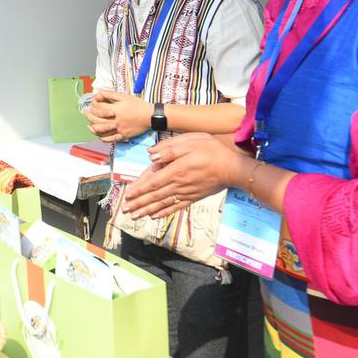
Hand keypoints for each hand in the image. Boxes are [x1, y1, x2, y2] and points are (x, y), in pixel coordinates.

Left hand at [86, 89, 152, 140]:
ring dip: (93, 129)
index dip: (93, 105)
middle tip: (85, 114)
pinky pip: (110, 139)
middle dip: (89, 117)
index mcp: (114, 109)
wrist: (150, 116)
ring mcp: (118, 129)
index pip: (98, 108)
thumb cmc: (139, 105)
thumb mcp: (125, 96)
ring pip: (101, 131)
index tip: (91, 104)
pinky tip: (100, 136)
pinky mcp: (123, 136)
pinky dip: (103, 138)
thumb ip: (111, 94)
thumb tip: (100, 91)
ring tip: (89, 126)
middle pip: (96, 120)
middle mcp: (114, 120)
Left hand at [124, 133, 245, 219]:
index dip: (138, 189)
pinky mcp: (193, 197)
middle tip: (124, 210)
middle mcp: (178, 184)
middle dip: (138, 203)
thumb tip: (151, 156)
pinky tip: (155, 216)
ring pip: (162, 203)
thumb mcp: (190, 142)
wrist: (233, 167)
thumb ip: (169, 149)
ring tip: (134, 216)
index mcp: (175, 170)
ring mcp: (186, 193)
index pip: (152, 182)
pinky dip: (163, 212)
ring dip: (146, 210)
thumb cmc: (212, 150)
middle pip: (154, 196)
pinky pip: (175, 207)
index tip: (127, 195)